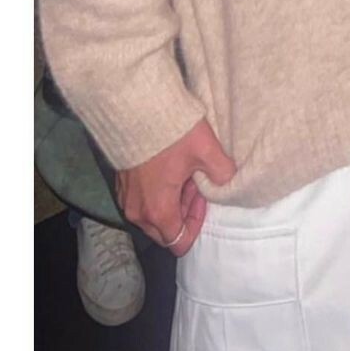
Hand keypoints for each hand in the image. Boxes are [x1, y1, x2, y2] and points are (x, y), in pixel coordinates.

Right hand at [115, 118, 235, 255]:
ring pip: (153, 215)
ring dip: (172, 201)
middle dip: (185, 213)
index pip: (180, 242)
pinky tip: (168, 167)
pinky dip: (157, 192)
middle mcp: (138, 213)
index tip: (204, 197)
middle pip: (165, 231)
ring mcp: (126, 199)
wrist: (136, 109)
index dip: (197, 224)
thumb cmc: (172, 134)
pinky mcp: (120, 185)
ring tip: (184, 172)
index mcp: (158, 212)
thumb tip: (229, 182)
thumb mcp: (206, 151)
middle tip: (196, 184)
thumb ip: (223, 173)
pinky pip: (142, 201)